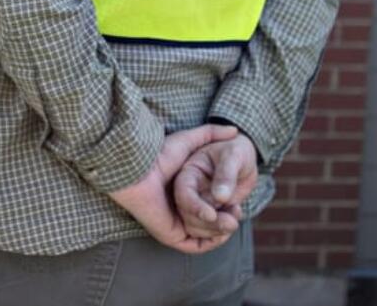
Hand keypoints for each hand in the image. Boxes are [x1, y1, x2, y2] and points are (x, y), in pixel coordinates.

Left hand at [108, 124, 239, 253]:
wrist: (137, 170)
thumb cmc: (159, 154)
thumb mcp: (189, 141)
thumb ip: (210, 134)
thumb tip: (234, 130)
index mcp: (184, 192)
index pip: (211, 204)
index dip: (228, 203)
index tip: (239, 199)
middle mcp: (179, 210)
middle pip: (211, 222)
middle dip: (228, 218)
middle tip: (238, 211)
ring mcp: (175, 224)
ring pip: (206, 234)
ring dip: (222, 229)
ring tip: (232, 217)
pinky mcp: (171, 235)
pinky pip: (195, 245)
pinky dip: (211, 241)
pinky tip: (222, 227)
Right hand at [174, 133, 257, 239]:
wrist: (244, 161)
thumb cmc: (236, 152)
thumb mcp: (234, 156)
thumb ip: (226, 174)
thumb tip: (221, 197)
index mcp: (188, 172)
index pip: (183, 193)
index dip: (194, 207)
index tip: (212, 215)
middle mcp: (188, 190)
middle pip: (186, 215)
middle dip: (209, 224)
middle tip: (232, 223)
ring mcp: (196, 204)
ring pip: (194, 227)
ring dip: (215, 230)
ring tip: (235, 218)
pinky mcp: (206, 214)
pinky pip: (205, 232)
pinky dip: (219, 234)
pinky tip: (232, 221)